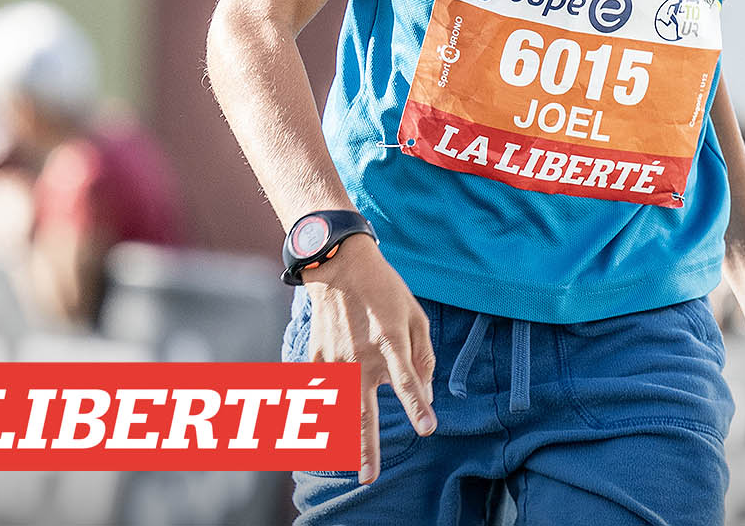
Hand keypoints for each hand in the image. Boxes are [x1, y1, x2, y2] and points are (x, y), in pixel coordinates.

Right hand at [303, 236, 435, 482]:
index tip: (427, 428)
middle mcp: (359, 356)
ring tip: (351, 466)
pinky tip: (322, 436)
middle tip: (369, 478)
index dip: (417, 405)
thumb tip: (427, 393)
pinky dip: (319, 412)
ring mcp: (334, 359)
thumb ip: (423, 356)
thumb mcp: (415, 315)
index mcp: (389, 342)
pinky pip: (318, 391)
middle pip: (363, 410)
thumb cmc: (384, 290)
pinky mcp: (316, 357)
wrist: (339, 265)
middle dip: (367, 447)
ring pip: (337, 407)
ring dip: (343, 439)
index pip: (406, 381)